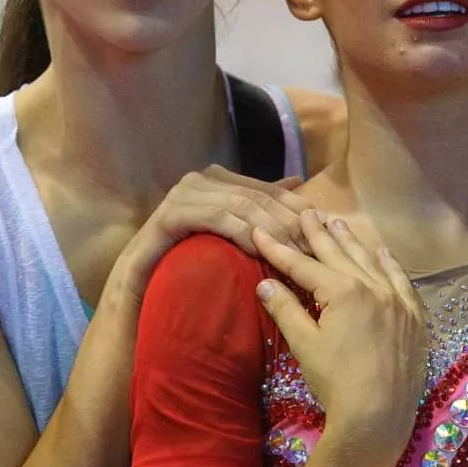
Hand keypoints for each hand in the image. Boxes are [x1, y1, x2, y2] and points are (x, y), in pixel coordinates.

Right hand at [115, 166, 312, 303]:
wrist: (140, 288)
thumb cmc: (188, 265)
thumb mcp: (231, 236)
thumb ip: (259, 206)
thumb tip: (296, 182)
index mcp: (219, 179)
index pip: (270, 191)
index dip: (301, 210)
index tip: (327, 232)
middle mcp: (201, 179)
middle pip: (259, 197)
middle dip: (291, 222)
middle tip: (317, 247)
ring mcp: (184, 193)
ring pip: (241, 206)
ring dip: (272, 230)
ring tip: (296, 254)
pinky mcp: (171, 213)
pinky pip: (216, 218)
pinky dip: (241, 233)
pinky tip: (259, 250)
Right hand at [253, 213, 428, 466]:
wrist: (378, 416)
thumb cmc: (336, 382)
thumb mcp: (305, 345)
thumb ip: (286, 309)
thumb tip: (265, 283)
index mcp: (342, 291)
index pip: (303, 264)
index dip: (279, 248)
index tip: (260, 230)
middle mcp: (372, 287)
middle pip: (338, 253)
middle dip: (317, 233)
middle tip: (303, 211)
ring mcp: (397, 300)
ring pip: (370, 261)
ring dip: (351, 241)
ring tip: (336, 222)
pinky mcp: (413, 317)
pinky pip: (401, 281)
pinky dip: (388, 264)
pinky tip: (381, 252)